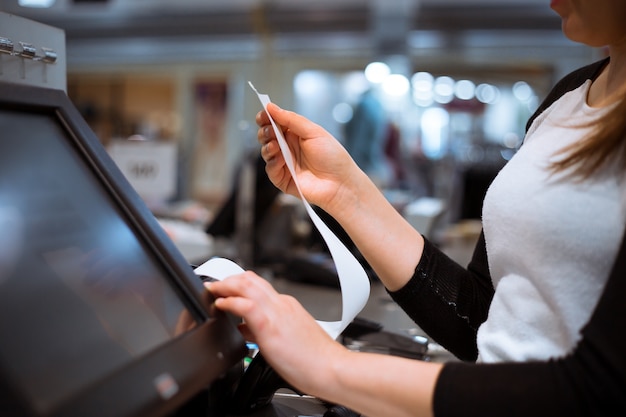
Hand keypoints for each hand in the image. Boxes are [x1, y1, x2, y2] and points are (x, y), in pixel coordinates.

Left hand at [206, 272, 346, 394]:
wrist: (332, 369)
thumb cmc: (315, 360)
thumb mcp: (286, 340)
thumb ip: (264, 331)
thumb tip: (245, 330)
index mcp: (286, 307)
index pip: (257, 286)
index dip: (237, 284)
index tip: (224, 290)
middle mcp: (282, 304)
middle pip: (250, 279)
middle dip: (228, 279)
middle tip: (214, 286)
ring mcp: (277, 313)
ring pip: (246, 285)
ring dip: (225, 285)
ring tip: (212, 290)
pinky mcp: (271, 327)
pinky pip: (246, 306)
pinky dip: (230, 302)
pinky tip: (220, 305)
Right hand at [256, 103, 361, 214]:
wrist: (341, 183)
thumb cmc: (333, 157)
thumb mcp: (313, 132)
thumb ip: (291, 119)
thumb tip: (271, 107)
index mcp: (296, 134)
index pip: (275, 123)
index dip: (267, 118)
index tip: (263, 114)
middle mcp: (289, 148)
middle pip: (267, 136)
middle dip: (265, 131)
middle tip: (270, 130)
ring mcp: (285, 163)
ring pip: (266, 152)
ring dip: (267, 146)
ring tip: (274, 145)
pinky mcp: (283, 179)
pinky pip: (270, 170)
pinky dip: (272, 163)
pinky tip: (280, 159)